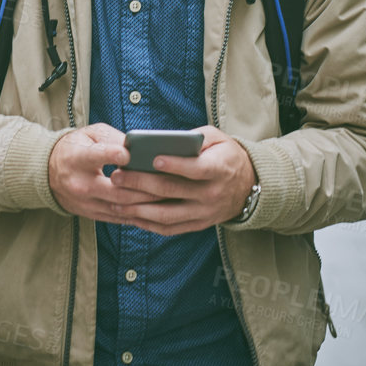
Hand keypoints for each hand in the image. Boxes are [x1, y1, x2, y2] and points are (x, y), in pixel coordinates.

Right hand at [48, 123, 163, 223]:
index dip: (112, 155)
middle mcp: (79, 183)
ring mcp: (85, 203)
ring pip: (121, 207)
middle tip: (167, 181)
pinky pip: (120, 218)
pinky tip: (157, 208)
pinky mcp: (92, 214)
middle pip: (116, 189)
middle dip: (143, 186)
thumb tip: (140, 148)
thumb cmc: (76, 147)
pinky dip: (139, 214)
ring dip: (146, 203)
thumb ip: (113, 139)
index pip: (95, 157)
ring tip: (169, 196)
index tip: (127, 154)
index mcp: (76, 158)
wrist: (49, 173)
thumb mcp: (90, 134)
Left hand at [106, 126, 256, 236]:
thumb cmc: (227, 156)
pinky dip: (148, 224)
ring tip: (115, 200)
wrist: (249, 187)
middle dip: (141, 184)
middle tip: (117, 176)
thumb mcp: (218, 139)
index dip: (175, 165)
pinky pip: (169, 228)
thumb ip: (195, 137)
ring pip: (167, 215)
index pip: (195, 169)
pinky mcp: (197, 225)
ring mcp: (203, 213)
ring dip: (138, 209)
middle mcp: (211, 194)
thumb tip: (166, 139)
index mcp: (219, 170)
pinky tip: (130, 215)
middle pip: (173, 191)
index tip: (152, 159)